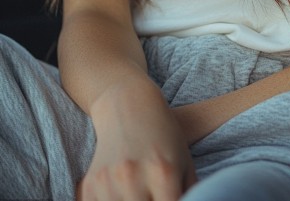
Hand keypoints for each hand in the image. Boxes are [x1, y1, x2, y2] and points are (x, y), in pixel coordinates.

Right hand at [77, 81, 196, 199]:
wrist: (129, 107)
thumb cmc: (165, 136)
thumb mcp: (185, 163)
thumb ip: (192, 194)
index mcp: (163, 173)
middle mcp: (133, 178)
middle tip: (154, 198)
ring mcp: (108, 182)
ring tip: (140, 196)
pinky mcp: (89, 186)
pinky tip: (120, 197)